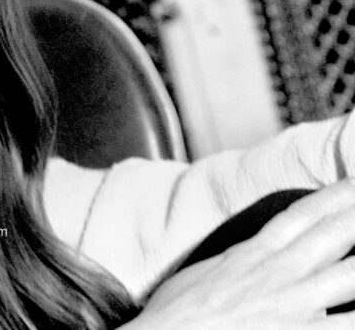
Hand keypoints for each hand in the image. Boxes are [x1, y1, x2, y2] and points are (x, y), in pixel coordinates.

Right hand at [126, 179, 354, 328]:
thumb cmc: (174, 319)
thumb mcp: (201, 276)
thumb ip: (234, 263)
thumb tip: (248, 255)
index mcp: (253, 256)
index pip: (303, 215)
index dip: (336, 194)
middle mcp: (280, 274)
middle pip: (337, 232)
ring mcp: (295, 306)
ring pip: (353, 273)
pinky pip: (351, 325)